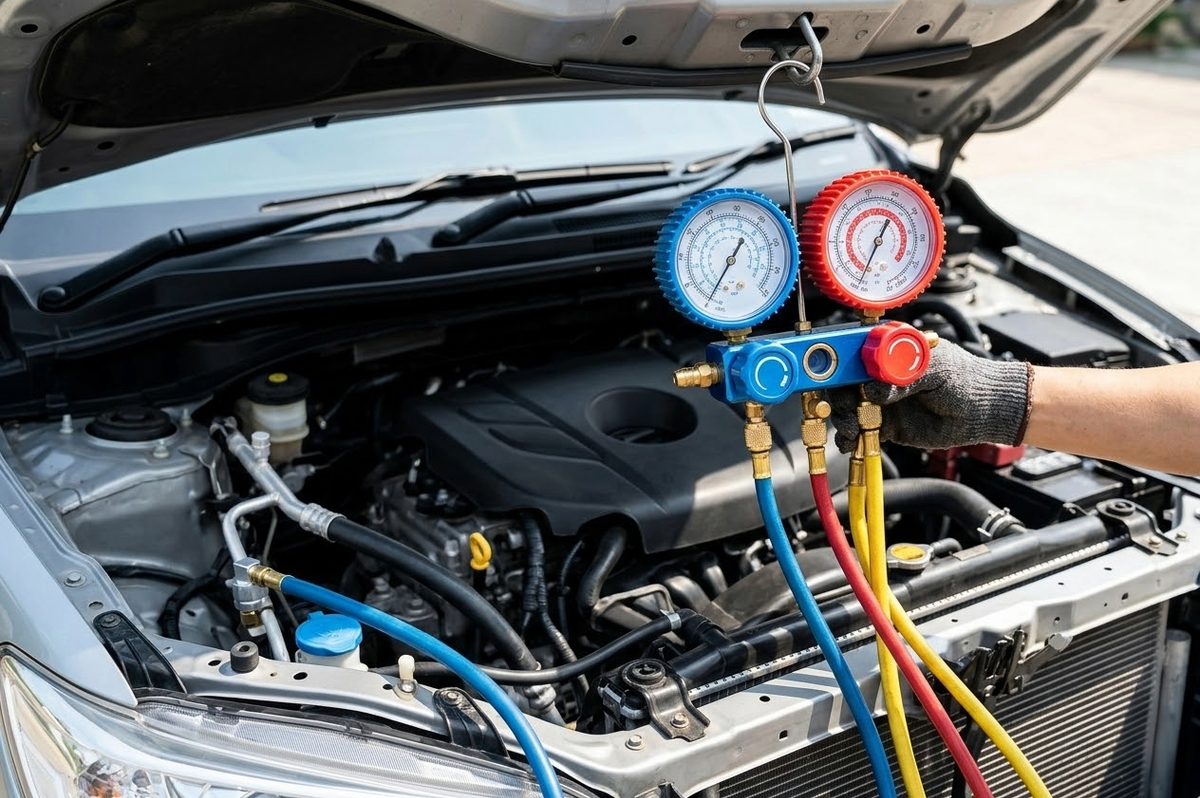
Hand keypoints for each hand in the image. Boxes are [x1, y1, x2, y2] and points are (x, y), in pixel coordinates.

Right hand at [829, 341, 1033, 451]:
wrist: (987, 412)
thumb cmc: (968, 380)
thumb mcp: (937, 368)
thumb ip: (904, 375)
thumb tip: (874, 387)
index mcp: (891, 350)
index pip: (854, 351)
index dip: (837, 362)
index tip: (832, 377)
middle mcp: (881, 374)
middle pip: (842, 382)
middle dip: (837, 396)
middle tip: (842, 409)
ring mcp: (882, 400)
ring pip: (848, 408)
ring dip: (843, 419)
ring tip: (851, 430)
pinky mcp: (886, 424)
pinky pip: (860, 430)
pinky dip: (851, 438)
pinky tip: (852, 442)